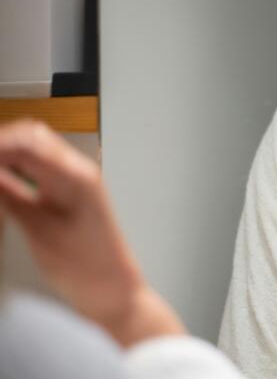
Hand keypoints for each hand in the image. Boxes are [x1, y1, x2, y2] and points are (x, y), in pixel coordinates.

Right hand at [0, 120, 183, 345]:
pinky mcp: (71, 192)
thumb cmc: (86, 268)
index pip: (24, 142)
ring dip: (7, 152)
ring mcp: (77, 180)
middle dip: (0, 144)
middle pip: (29, 136)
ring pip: (35, 148)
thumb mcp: (38, 231)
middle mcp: (79, 171)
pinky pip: (40, 166)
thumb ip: (8, 195)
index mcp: (75, 177)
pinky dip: (16, 165)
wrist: (114, 290)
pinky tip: (2, 180)